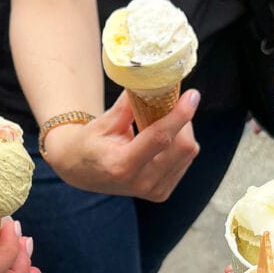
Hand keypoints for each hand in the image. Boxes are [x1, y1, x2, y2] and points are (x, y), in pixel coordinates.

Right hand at [42, 88, 199, 201]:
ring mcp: (154, 191)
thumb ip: (130, 104)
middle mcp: (142, 183)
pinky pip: (185, 160)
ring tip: (160, 123)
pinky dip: (179, 143)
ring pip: (188, 152)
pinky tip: (162, 140)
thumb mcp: (103, 121)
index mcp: (122, 165)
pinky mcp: (162, 192)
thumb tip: (154, 80)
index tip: (192, 96)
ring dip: (182, 130)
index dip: (179, 115)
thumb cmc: (90, 144)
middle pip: (182, 147)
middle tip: (170, 104)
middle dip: (182, 120)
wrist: (81, 173)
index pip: (160, 138)